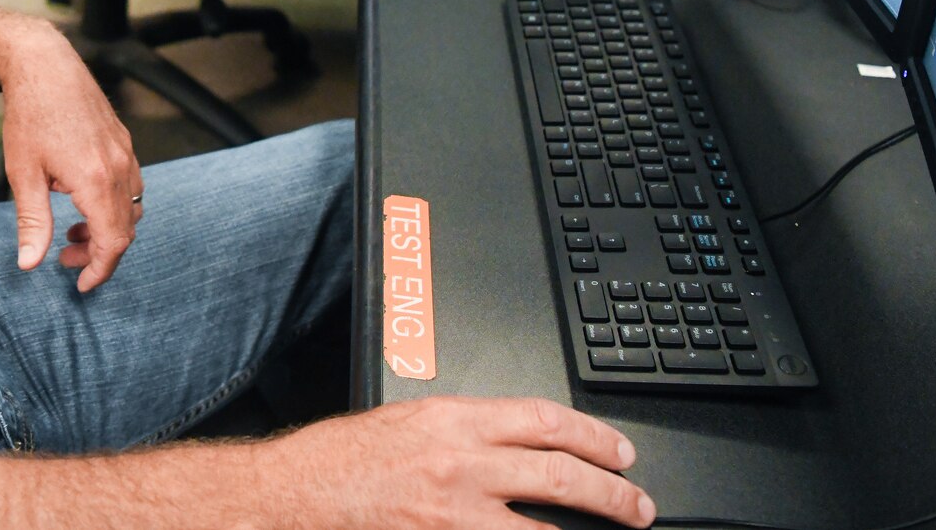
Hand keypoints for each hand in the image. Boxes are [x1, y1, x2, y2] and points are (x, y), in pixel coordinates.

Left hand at [0, 23, 142, 292]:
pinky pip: (131, 185)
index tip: (80, 284)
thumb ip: (33, 223)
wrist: (44, 64)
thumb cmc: (31, 114)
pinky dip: (113, 205)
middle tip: (64, 257)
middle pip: (125, 230)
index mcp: (95, 181)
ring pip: (131, 209)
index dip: (99, 270)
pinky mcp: (123, 142)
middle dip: (98, 252)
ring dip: (107, 228)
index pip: (112, 243)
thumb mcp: (23, 174)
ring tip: (70, 228)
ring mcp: (125, 153)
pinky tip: (81, 198)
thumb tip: (29, 263)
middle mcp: (118, 168)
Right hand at [274, 396, 654, 528]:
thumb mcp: (411, 422)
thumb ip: (467, 431)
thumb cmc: (344, 458)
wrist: (296, 493)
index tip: (620, 451)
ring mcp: (453, 515)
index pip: (542, 419)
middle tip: (638, 503)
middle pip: (557, 473)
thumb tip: (524, 445)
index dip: (592, 436)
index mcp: (452, 419)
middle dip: (610, 490)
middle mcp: (459, 464)